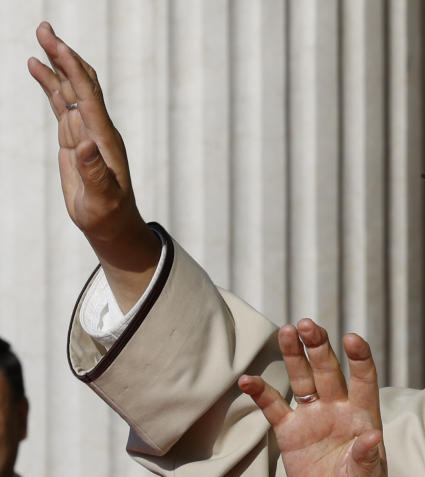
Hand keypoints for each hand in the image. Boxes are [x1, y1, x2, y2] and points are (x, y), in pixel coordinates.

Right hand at [28, 22, 159, 311]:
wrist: (112, 223)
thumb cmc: (108, 213)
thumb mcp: (102, 198)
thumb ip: (95, 173)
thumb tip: (85, 145)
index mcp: (103, 138)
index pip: (88, 96)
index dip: (73, 70)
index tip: (57, 46)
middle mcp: (97, 128)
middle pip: (80, 83)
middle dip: (63, 55)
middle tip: (44, 27)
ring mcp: (85, 129)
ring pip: (70, 88)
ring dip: (56, 62)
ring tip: (41, 35)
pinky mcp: (74, 136)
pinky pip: (61, 101)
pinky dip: (49, 82)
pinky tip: (35, 65)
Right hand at [238, 319, 391, 476]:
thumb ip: (367, 458)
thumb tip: (373, 437)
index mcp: (364, 415)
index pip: (363, 379)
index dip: (359, 358)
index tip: (351, 339)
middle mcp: (339, 409)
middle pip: (328, 370)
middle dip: (318, 347)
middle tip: (307, 326)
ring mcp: (313, 418)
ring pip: (302, 379)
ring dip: (293, 356)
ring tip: (285, 331)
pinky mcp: (290, 433)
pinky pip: (274, 407)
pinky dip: (261, 393)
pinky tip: (247, 379)